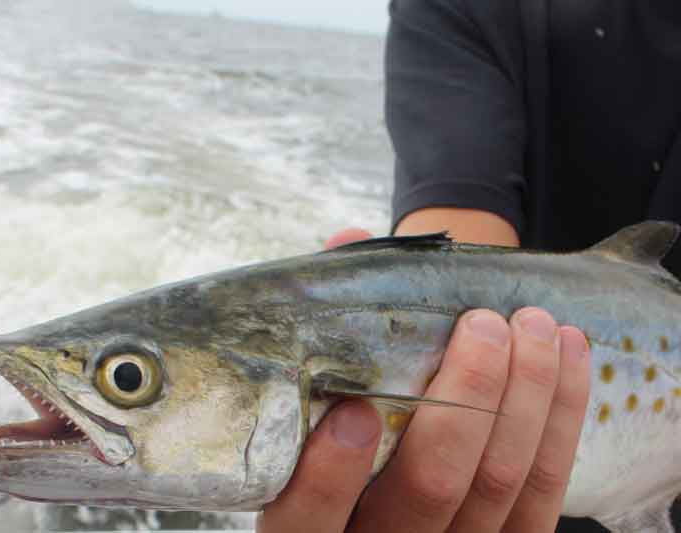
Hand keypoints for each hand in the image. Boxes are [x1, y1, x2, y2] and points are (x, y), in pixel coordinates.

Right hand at [257, 229, 590, 532]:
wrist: (394, 479)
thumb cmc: (348, 411)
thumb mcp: (317, 388)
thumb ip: (323, 321)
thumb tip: (345, 244)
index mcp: (307, 522)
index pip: (306, 521)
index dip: (329, 476)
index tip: (356, 410)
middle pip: (428, 491)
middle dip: (466, 402)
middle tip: (482, 325)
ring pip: (496, 487)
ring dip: (526, 400)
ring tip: (535, 325)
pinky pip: (543, 495)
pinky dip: (561, 422)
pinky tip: (568, 359)